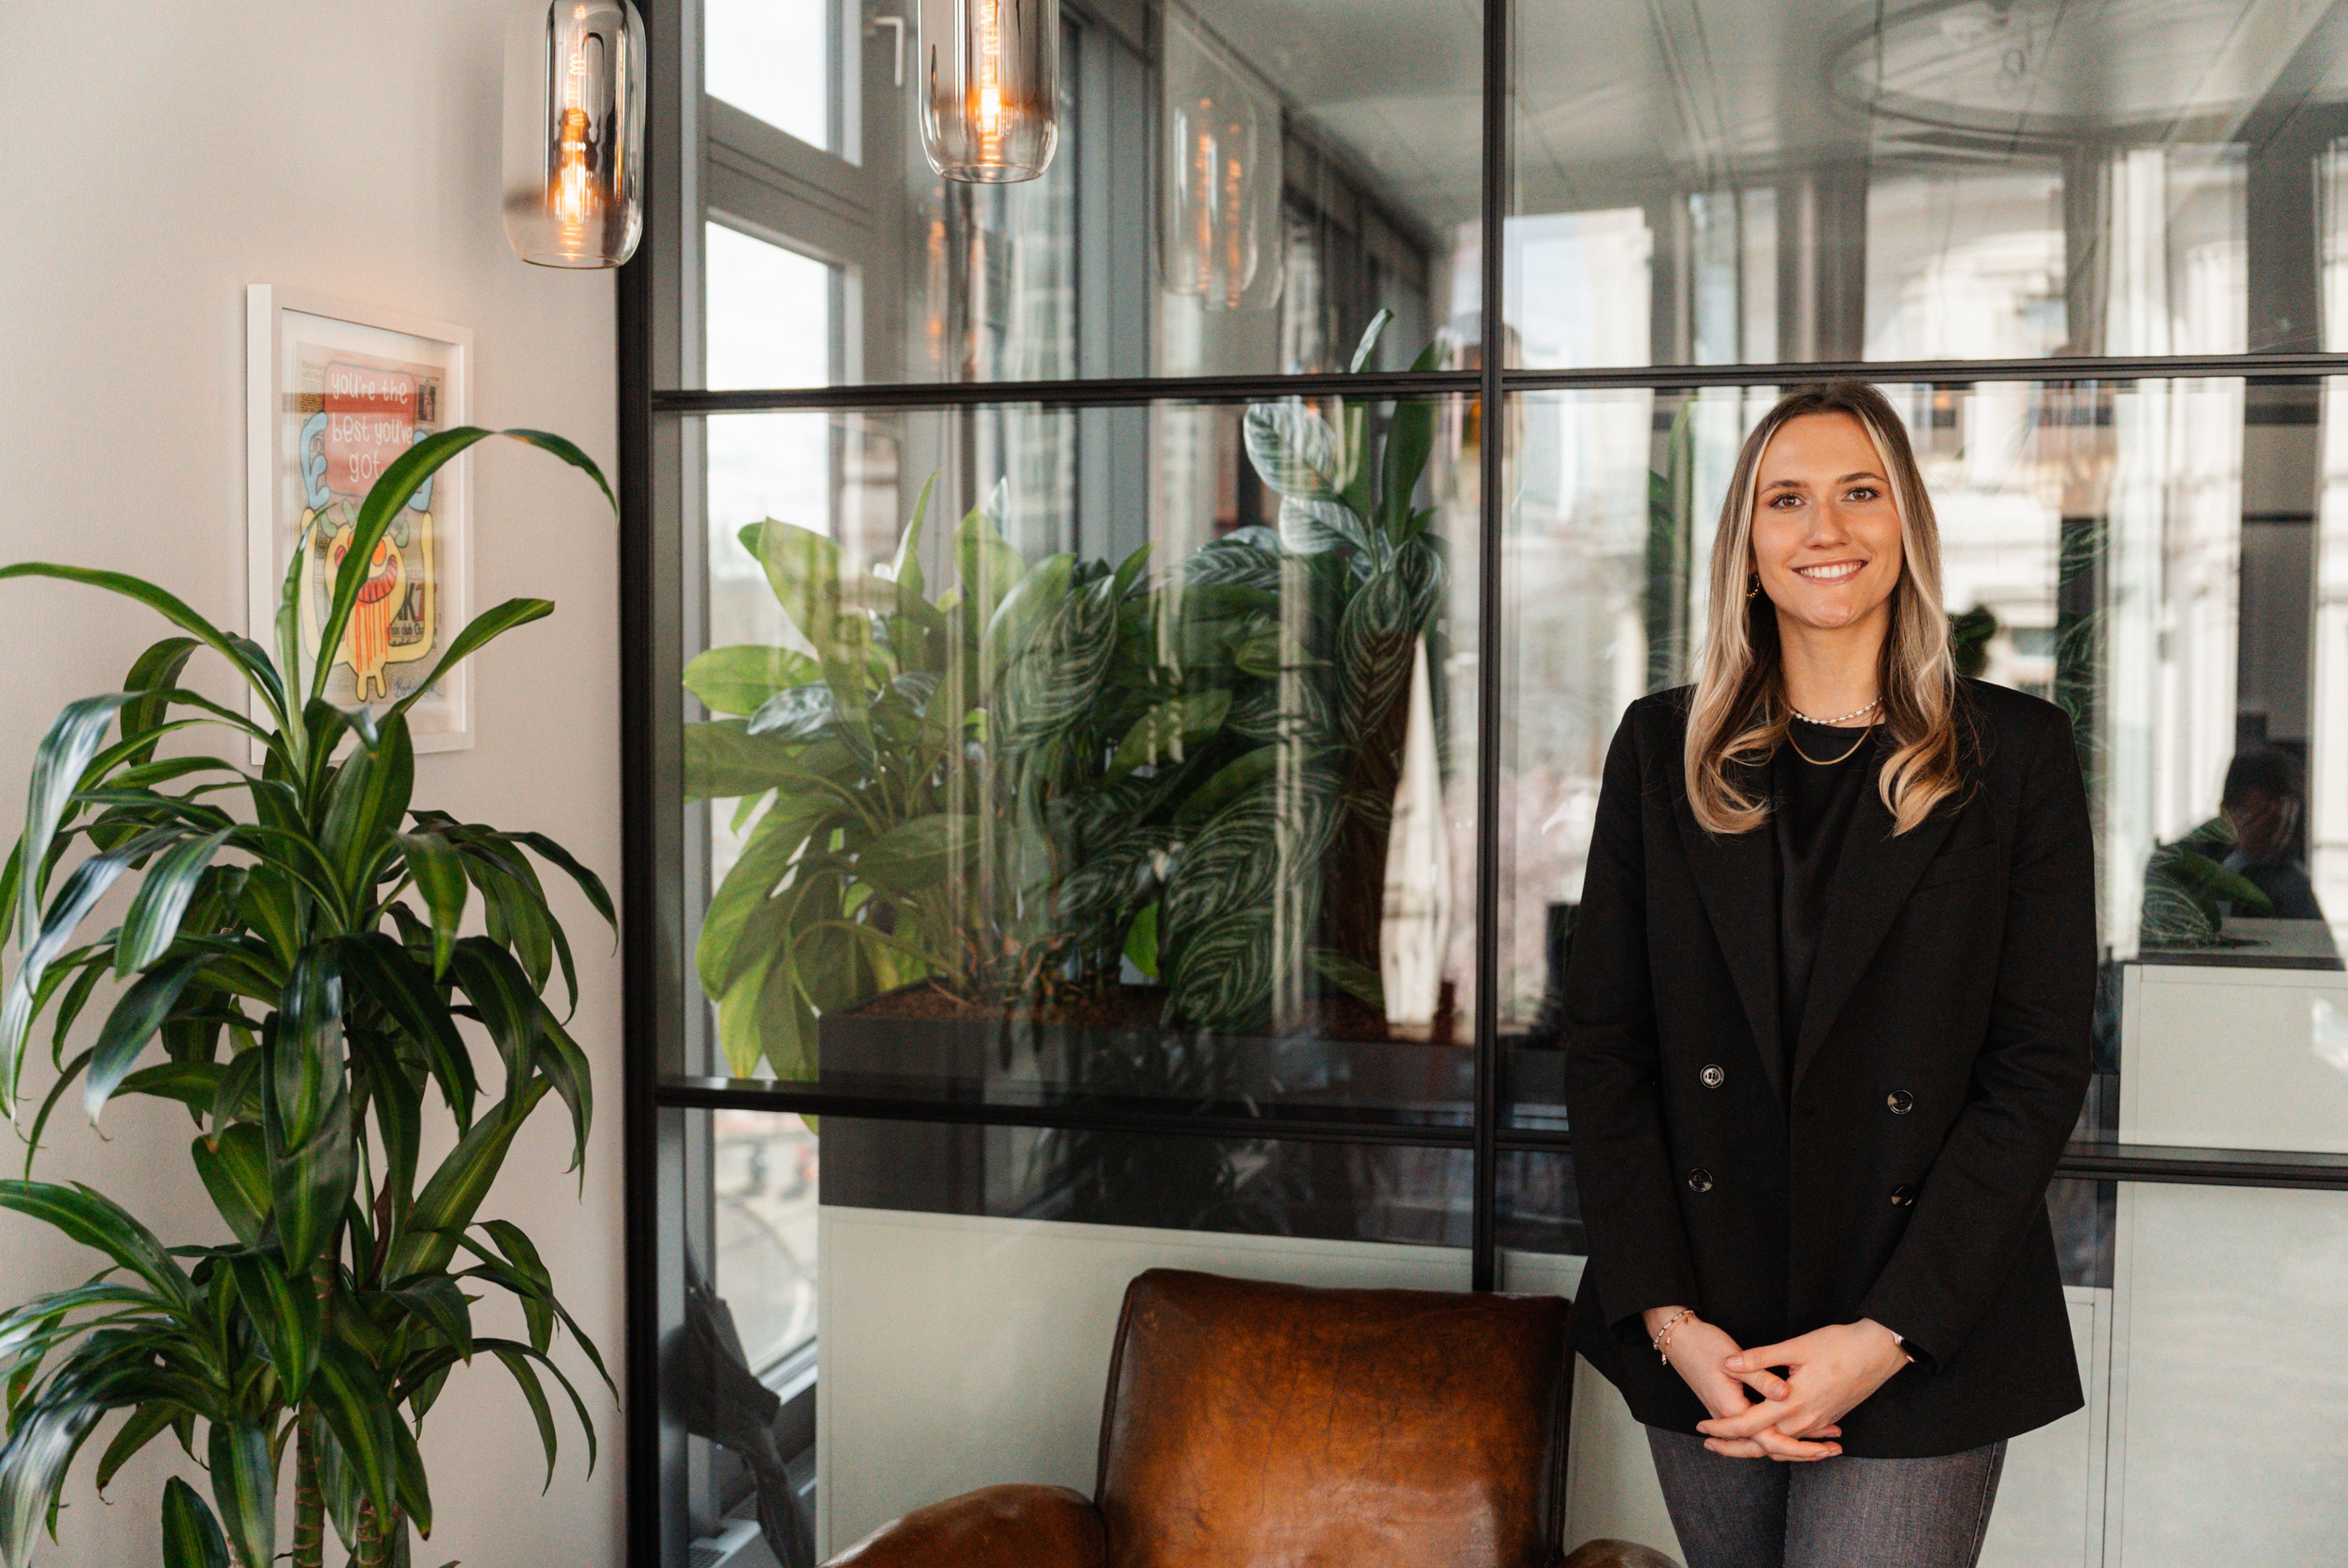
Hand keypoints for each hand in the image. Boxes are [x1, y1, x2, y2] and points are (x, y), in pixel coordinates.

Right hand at [1642, 1307, 1841, 1462]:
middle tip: (1830, 1453)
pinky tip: (1795, 1429)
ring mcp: (1728, 1413)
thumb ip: (1761, 1377)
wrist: (1677, 1339)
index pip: (1770, 1440)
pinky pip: (1757, 1430)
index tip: (1823, 1448)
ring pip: (1763, 1441)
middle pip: (1768, 1448)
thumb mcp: (1733, 1359)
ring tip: (1821, 1447)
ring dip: (1792, 1445)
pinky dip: (1778, 1434)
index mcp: (1733, 1409)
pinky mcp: (1729, 1406)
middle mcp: (1730, 1417)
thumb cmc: (1704, 1345)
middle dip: (1800, 1453)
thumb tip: (1785, 1393)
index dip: (1799, 1446)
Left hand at [1696, 1319, 1910, 1451]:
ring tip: (1733, 1443)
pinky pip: (1799, 1440)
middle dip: (1734, 1446)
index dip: (1723, 1429)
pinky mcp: (1828, 1419)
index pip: (1749, 1425)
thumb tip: (1728, 1363)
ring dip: (1758, 1446)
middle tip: (1710, 1444)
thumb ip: (1759, 1358)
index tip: (1702, 1429)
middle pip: (1763, 1443)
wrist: (1879, 1353)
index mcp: (1792, 1403)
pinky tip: (1771, 1437)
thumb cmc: (1839, 1345)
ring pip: (1782, 1445)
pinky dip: (1781, 1443)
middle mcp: (1805, 1420)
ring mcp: (1818, 1423)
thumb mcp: (1796, 1347)